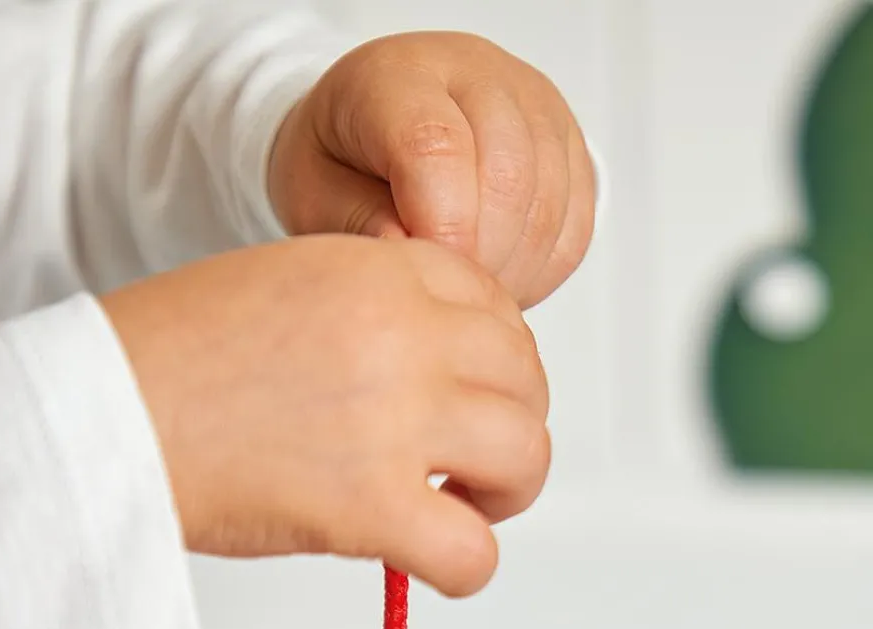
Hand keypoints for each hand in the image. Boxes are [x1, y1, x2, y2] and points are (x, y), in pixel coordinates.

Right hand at [99, 235, 548, 595]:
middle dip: (510, 422)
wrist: (98, 412)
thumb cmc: (164, 356)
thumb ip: (363, 312)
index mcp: (375, 272)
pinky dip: (466, 567)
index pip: (494, 304)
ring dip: (506, 490)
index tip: (473, 392)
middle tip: (472, 460)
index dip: (498, 358)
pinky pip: (473, 552)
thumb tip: (419, 373)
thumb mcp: (279, 287)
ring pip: (525, 454)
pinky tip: (429, 563)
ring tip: (460, 508)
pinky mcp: (368, 507)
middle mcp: (400, 333)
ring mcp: (393, 418)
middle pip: (524, 377)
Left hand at [268, 31, 595, 309]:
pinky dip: (538, 271)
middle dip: (478, 257)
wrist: (369, 140)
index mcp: (398, 75)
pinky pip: (574, 227)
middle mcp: (477, 75)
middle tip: (445, 293)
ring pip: (549, 206)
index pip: (436, 143)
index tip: (430, 272)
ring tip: (465, 288)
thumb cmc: (338, 164)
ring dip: (510, 271)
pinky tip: (496, 276)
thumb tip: (413, 255)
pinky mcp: (569, 149)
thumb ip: (356, 222)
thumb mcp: (313, 194)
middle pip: (508, 175)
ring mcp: (534, 107)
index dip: (440, 225)